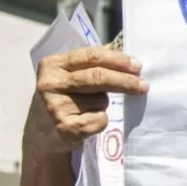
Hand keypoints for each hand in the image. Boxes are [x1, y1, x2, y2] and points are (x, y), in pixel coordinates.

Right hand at [31, 46, 147, 153]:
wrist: (42, 134)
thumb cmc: (64, 99)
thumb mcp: (68, 75)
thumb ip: (90, 63)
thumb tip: (123, 51)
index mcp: (52, 64)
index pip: (91, 56)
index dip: (117, 60)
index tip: (137, 65)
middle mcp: (50, 84)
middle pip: (98, 77)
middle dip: (125, 81)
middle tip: (144, 85)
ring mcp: (55, 107)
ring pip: (100, 101)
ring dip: (104, 104)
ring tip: (89, 108)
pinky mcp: (65, 128)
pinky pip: (99, 120)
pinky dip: (101, 121)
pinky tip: (88, 122)